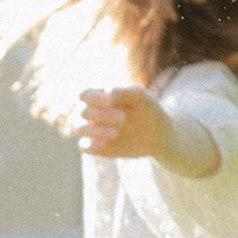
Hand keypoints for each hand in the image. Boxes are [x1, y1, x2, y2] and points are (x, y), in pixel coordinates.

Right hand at [78, 84, 221, 178]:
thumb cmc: (149, 110)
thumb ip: (124, 91)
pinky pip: (83, 147)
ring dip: (95, 130)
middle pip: (82, 112)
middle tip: (123, 118)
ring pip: (78, 129)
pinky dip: (90, 145)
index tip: (110, 101)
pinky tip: (105, 144)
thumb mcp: (141, 96)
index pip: (83, 94)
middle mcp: (92, 113)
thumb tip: (106, 93)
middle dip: (101, 114)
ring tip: (116, 133)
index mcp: (99, 97)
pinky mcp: (97, 147)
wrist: (159, 134)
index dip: (92, 97)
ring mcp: (93, 130)